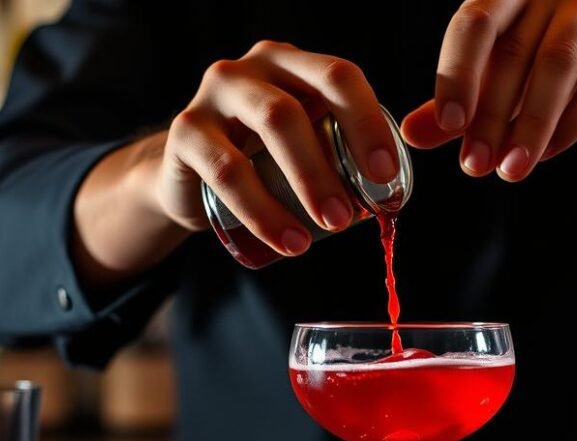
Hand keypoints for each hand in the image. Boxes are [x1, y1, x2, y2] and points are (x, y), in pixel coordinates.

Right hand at [158, 41, 399, 256]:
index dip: (367, 123)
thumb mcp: (302, 143)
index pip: (338, 77)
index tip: (385, 175)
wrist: (189, 177)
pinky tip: (285, 240)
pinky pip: (228, 171)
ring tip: (324, 231)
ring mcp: (213, 96)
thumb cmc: (260, 159)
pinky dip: (261, 211)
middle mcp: (250, 69)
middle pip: (298, 107)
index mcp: (291, 64)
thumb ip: (340, 151)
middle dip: (330, 165)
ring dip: (303, 183)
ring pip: (267, 130)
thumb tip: (391, 193)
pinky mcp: (184, 132)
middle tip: (349, 215)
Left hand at [401, 0, 576, 180]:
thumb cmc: (550, 74)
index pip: (475, 23)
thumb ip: (456, 108)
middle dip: (490, 116)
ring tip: (511, 170)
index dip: (457, 75)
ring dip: (530, 124)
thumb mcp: (498, 88)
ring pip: (557, 65)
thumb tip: (409, 135)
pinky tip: (548, 153)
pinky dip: (571, 124)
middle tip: (475, 167)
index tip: (447, 128)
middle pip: (513, 52)